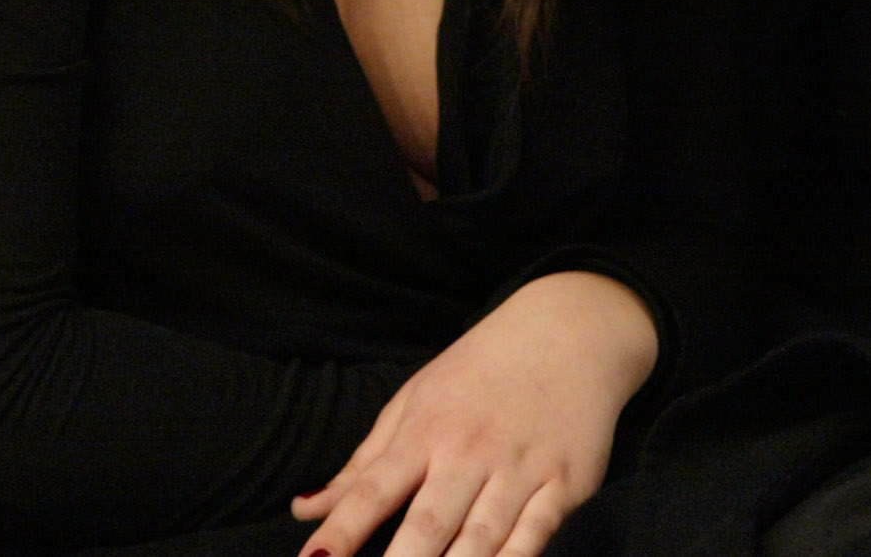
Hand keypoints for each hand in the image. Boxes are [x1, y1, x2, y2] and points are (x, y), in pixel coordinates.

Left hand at [290, 271, 659, 556]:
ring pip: (480, 540)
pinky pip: (534, 538)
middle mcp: (467, 454)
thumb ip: (362, 466)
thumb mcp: (411, 404)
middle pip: (427, 524)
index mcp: (423, 433)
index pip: (372, 491)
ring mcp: (518, 472)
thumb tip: (304, 510)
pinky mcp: (563, 486)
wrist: (566, 333)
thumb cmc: (475, 374)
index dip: (341, 531)